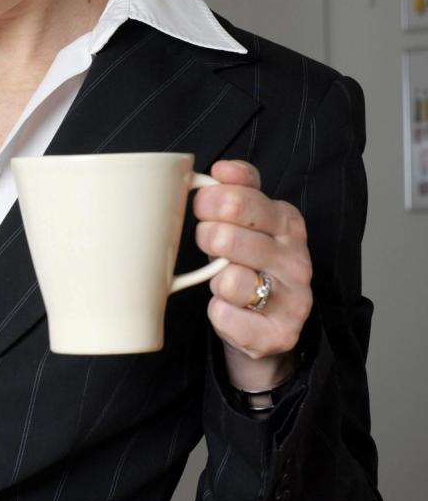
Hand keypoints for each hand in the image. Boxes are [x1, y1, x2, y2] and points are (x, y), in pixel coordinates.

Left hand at [193, 160, 312, 391]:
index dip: (209, 202)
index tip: (202, 207)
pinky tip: (231, 309)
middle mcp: (297, 260)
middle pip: (226, 237)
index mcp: (288, 222)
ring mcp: (293, 298)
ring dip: (215, 280)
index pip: (241, 199)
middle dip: (207, 239)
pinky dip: (219, 313)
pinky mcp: (279, 333)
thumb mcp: (246, 221)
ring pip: (228, 280)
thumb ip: (238, 188)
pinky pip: (225, 315)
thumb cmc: (247, 262)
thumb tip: (222, 168)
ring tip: (224, 281)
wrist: (266, 324)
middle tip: (209, 244)